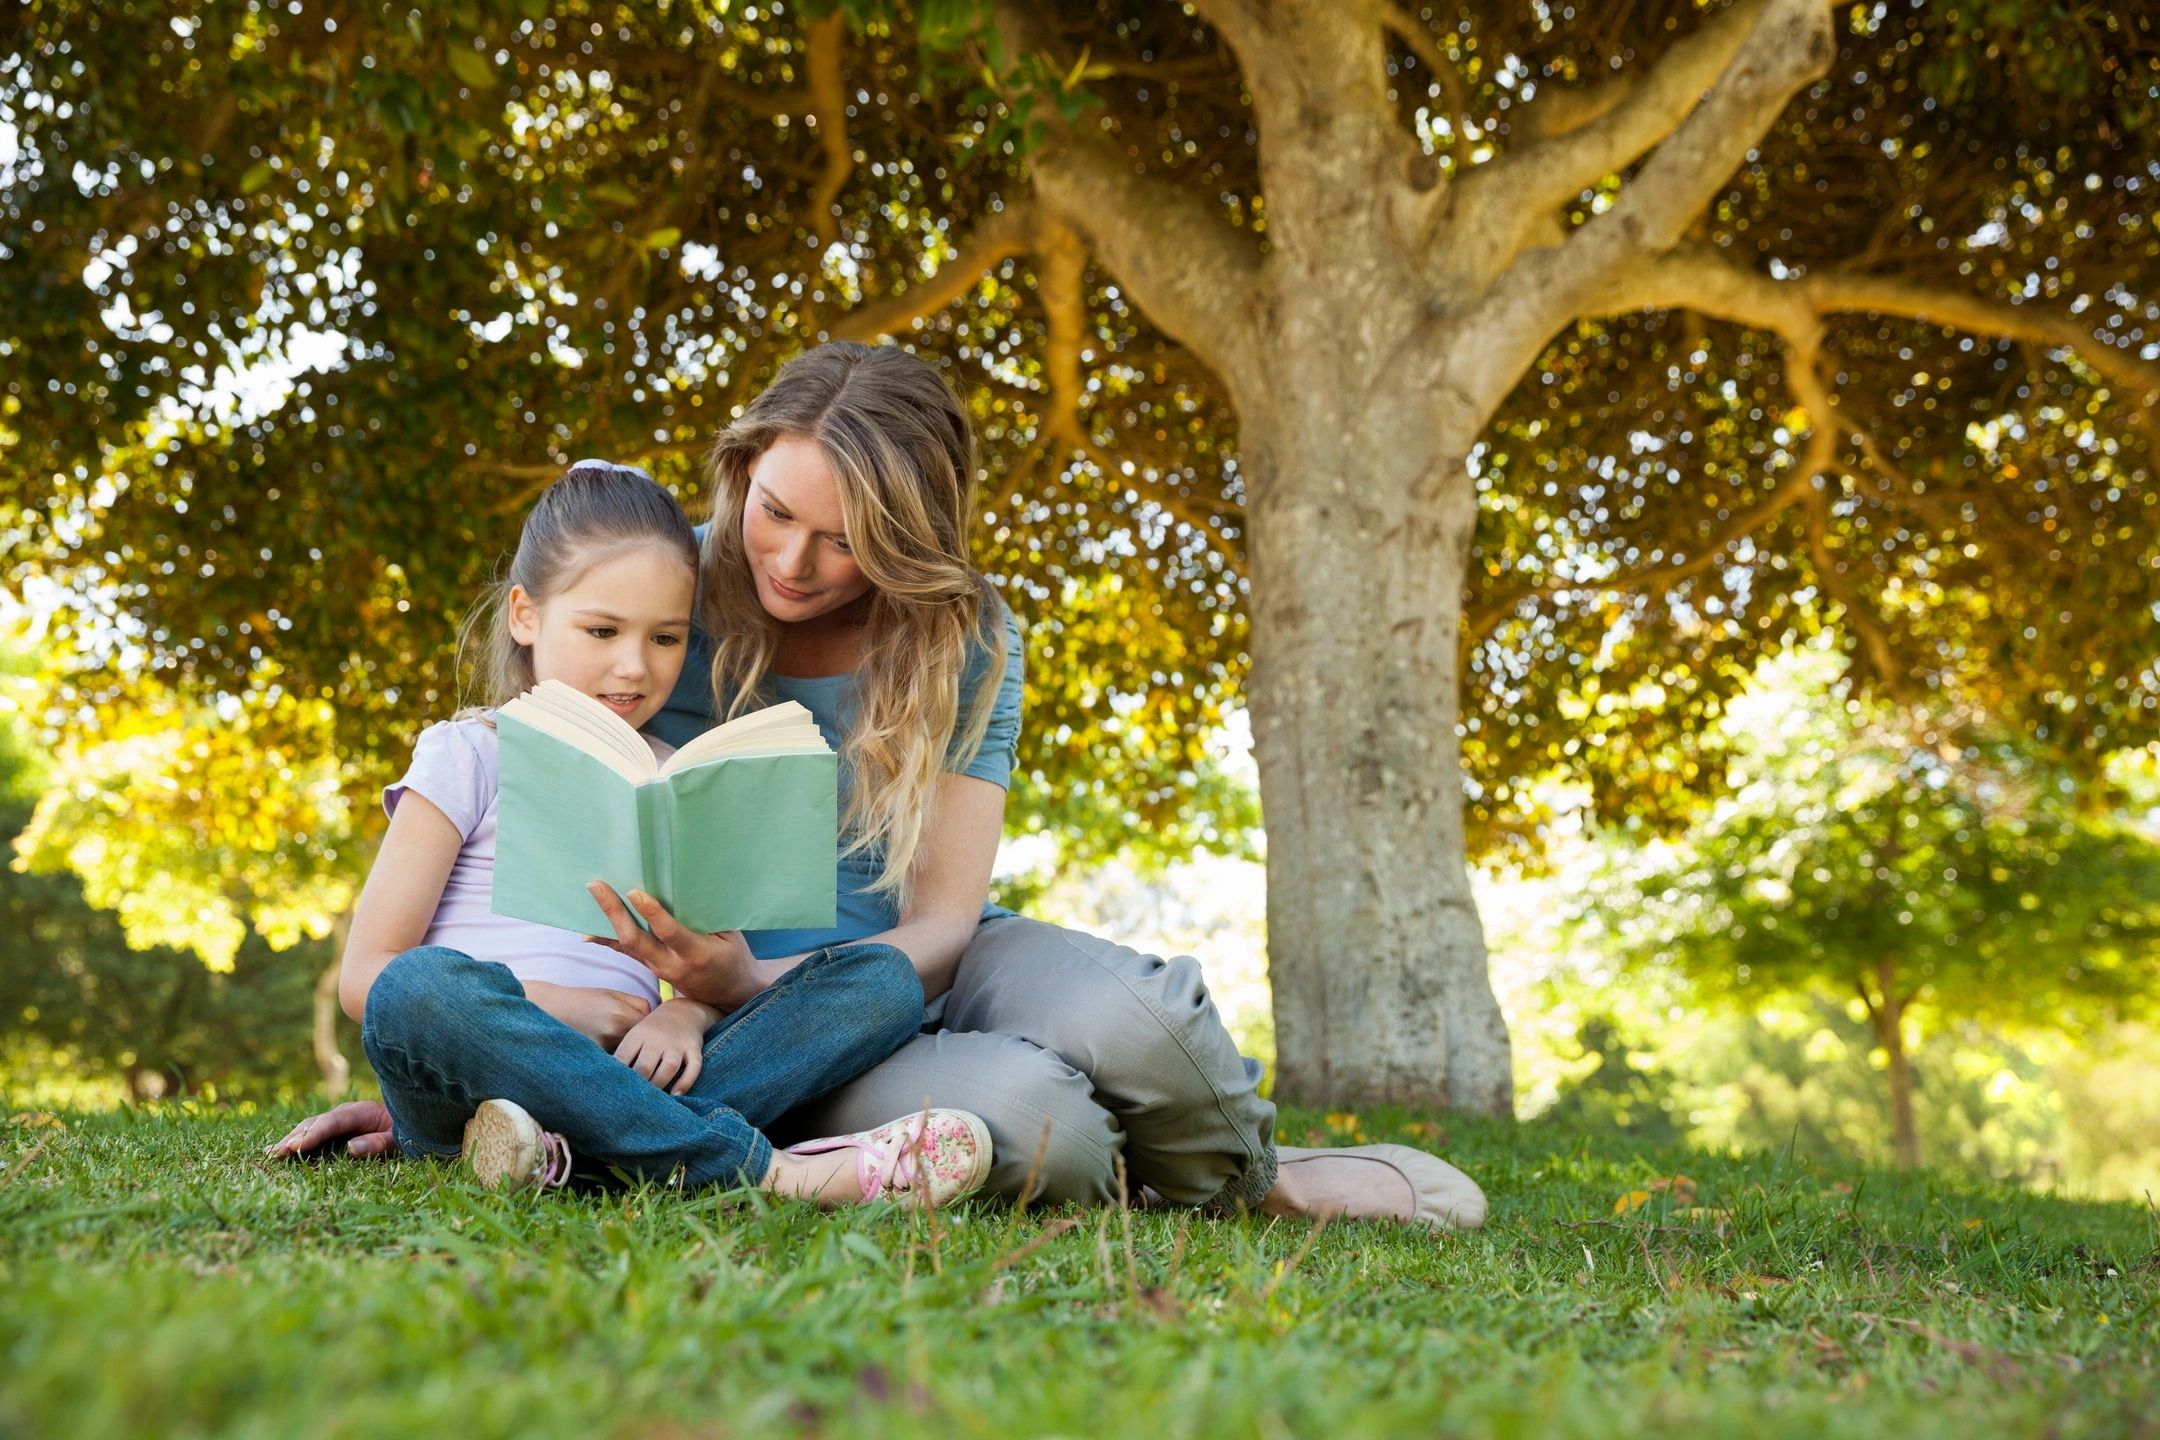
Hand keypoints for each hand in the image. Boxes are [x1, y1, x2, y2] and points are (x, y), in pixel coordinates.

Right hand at [264, 1101, 397, 1159]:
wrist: (417, 1117)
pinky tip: (281, 1150)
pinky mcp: (338, 1129)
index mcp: (362, 1112)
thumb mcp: (400, 1139)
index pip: (332, 1121)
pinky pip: (315, 1133)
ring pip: (311, 1127)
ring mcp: (340, 1120)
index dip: (313, 1134)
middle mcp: (347, 1113)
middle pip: (315, 1123)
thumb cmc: (410, 1130)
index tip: (295, 1147)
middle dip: (295, 1138)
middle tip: (275, 1154)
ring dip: (291, 1139)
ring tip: (271, 1154)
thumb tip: (350, 1149)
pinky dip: (298, 1141)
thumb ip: (378, 1143)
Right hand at [522, 980, 652, 1050]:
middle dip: (646, 1047)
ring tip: (636, 1056)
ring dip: (633, 1057)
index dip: (653, 1030)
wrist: (551, 1009)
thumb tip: (655, 1017)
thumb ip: (638, 1004)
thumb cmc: (584, 1000)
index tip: (653, 1032)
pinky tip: (618, 1062)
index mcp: (622, 1015)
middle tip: (649, 1048)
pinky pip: (614, 1064)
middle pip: (643, 1045)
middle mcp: (614, 1033)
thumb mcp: (613, 994)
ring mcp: (602, 1049)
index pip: (651, 1027)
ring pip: (629, 1057)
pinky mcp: (592, 1059)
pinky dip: (617, 1063)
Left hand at [584, 882, 769, 1009]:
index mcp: (696, 954)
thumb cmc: (733, 956)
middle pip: (635, 940)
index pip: (669, 933)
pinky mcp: (652, 969)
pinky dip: (607, 940)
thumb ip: (706, 916)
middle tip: (597, 886)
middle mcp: (672, 965)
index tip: (634, 892)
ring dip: (606, 922)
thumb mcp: (730, 934)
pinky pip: (628, 952)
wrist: (731, 993)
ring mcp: (658, 969)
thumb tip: (684, 887)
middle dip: (614, 912)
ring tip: (592, 895)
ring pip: (626, 946)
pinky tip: (587, 933)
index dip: (651, 912)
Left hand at [614, 998, 717, 1094]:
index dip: (617, 1075)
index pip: (624, 1057)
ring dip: (659, 1084)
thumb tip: (608, 1080)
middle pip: (645, 1065)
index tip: (613, 1089)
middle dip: (639, 1084)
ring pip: (669, 1067)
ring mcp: (677, 1044)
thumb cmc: (652, 1030)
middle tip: (632, 1099)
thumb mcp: (635, 1034)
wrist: (683, 1011)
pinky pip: (693, 1067)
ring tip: (653, 1099)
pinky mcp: (694, 1049)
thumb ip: (625, 1054)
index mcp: (638, 1035)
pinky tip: (677, 1095)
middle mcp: (658, 1039)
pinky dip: (685, 1082)